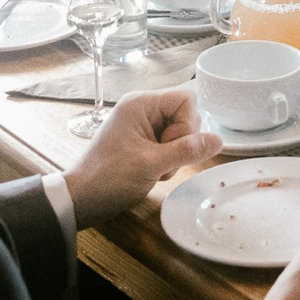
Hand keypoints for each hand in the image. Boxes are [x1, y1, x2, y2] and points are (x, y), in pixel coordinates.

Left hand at [64, 88, 220, 224]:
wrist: (80, 200)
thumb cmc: (108, 178)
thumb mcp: (151, 165)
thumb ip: (187, 151)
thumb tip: (219, 140)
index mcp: (141, 104)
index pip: (186, 99)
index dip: (187, 125)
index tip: (170, 147)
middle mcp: (143, 110)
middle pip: (186, 116)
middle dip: (181, 143)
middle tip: (161, 162)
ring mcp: (143, 127)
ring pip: (181, 134)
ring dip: (175, 156)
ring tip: (155, 170)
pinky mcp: (143, 143)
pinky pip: (171, 145)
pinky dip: (168, 162)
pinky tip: (153, 173)